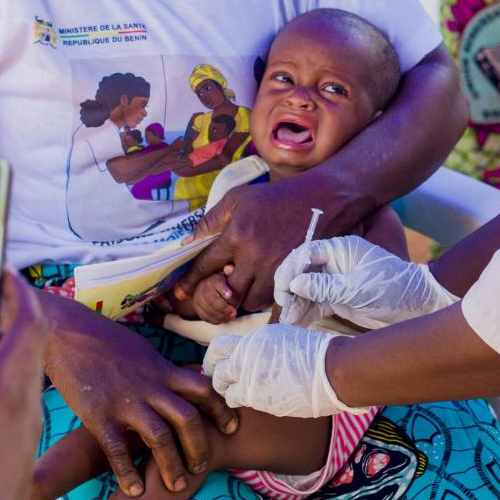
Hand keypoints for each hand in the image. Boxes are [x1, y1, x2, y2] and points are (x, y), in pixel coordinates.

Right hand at [0, 270, 50, 499]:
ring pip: (23, 388)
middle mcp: (23, 418)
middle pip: (29, 351)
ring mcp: (23, 448)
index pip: (31, 325)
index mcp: (3, 396)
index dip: (19, 292)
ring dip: (0, 359)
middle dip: (6, 320)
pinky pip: (14, 419)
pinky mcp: (14, 473)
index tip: (0, 273)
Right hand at [44, 293, 238, 495]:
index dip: (221, 411)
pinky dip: (128, 472)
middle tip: (200, 467)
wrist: (66, 333)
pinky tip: (134, 489)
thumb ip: (161, 369)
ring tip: (176, 487)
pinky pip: (118, 449)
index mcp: (162, 370)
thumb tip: (179, 377)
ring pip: (160, 438)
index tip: (231, 428)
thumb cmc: (103, 341)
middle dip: (198, 447)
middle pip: (188, 419)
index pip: (203, 389)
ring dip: (171, 466)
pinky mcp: (98, 415)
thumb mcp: (142, 350)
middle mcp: (149, 386)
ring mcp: (125, 401)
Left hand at [181, 172, 340, 311]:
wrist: (320, 201)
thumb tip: (187, 244)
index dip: (189, 281)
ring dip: (242, 296)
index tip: (179, 292)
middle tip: (216, 288)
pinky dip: (262, 297)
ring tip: (242, 283)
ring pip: (249, 300)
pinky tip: (259, 287)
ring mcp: (276, 269)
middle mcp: (255, 255)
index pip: (205, 266)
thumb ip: (209, 221)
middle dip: (218, 291)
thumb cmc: (273, 198)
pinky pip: (271, 301)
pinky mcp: (293, 277)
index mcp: (237, 234)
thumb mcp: (236, 199)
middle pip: (226, 290)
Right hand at [183, 268, 238, 323]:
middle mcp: (202, 288)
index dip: (222, 289)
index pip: (215, 283)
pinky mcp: (198, 308)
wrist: (212, 286)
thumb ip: (230, 271)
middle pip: (210, 299)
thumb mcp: (228, 274)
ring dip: (221, 315)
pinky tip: (226, 319)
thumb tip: (229, 267)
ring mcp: (198, 299)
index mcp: (212, 278)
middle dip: (223, 307)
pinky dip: (216, 320)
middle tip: (234, 312)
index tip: (230, 295)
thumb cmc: (225, 280)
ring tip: (232, 316)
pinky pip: (205, 317)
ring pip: (207, 310)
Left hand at [203, 324, 352, 417]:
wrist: (331, 371)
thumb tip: (248, 351)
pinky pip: (241, 403)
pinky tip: (256, 399)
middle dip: (218, 378)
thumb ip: (259, 346)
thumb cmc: (313, 351)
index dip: (215, 358)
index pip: (217, 348)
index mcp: (251, 343)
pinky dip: (243, 402)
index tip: (219, 363)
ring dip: (229, 392)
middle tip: (225, 381)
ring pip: (225, 391)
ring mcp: (252, 384)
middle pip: (215, 372)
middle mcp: (246, 362)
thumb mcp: (280, 337)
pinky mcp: (261, 403)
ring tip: (240, 392)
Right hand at [273, 236, 456, 328]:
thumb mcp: (357, 289)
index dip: (291, 269)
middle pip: (303, 271)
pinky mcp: (339, 297)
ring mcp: (336, 280)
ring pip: (307, 289)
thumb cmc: (391, 290)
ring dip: (296, 302)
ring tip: (287, 319)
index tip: (282, 287)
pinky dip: (306, 312)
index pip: (306, 253)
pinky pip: (316, 303)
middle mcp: (336, 262)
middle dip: (290, 288)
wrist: (417, 306)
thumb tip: (295, 285)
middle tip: (281, 304)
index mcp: (341, 249)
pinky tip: (294, 322)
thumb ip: (325, 286)